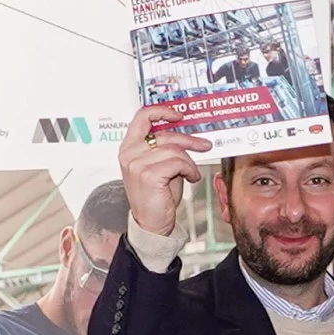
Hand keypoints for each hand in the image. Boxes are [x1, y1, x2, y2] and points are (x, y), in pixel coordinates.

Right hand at [118, 104, 208, 239]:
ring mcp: (137, 163)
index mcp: (129, 147)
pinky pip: (178, 163)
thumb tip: (186, 133)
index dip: (162, 112)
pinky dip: (190, 170)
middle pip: (165, 134)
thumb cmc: (157, 195)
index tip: (178, 115)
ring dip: (189, 162)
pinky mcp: (148, 174)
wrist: (151, 222)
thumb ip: (165, 148)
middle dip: (189, 139)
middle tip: (205, 145)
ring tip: (191, 173)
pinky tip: (191, 178)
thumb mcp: (160, 165)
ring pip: (174, 150)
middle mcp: (129, 153)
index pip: (141, 117)